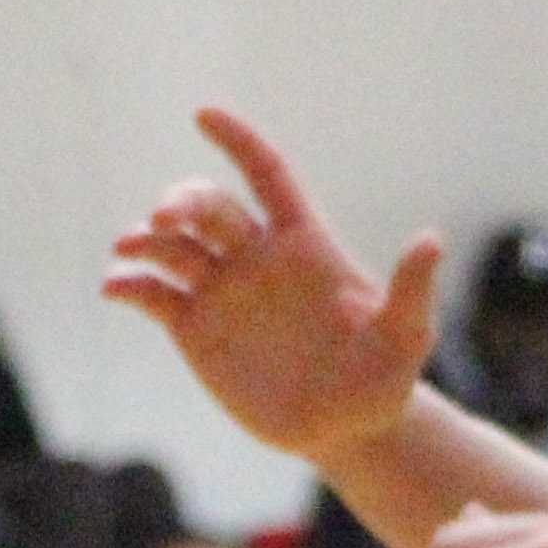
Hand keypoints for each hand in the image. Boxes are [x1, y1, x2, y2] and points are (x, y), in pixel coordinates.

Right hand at [103, 106, 438, 462]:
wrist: (344, 433)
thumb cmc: (382, 381)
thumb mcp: (404, 339)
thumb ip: (411, 289)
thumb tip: (432, 239)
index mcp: (301, 243)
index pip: (265, 175)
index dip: (238, 141)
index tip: (204, 115)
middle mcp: (253, 256)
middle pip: (208, 206)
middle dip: (182, 201)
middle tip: (164, 218)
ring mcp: (218, 290)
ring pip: (172, 245)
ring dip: (146, 238)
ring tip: (131, 248)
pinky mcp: (192, 327)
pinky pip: (151, 293)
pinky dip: (128, 284)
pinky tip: (116, 287)